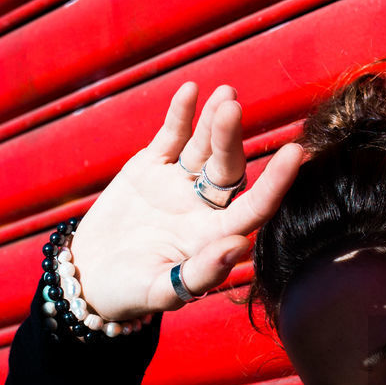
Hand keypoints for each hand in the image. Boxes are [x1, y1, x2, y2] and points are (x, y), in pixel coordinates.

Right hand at [68, 82, 303, 321]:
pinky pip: (170, 138)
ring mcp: (179, 185)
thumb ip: (201, 273)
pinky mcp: (151, 169)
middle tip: (232, 108)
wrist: (89, 277)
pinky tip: (191, 91)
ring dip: (214, 121)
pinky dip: (180, 115)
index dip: (277, 181)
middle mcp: (205, 207)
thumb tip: (240, 247)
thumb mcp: (160, 291)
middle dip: (230, 139)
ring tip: (227, 93)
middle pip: (227, 168)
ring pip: (203, 148)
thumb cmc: (129, 293)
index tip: (296, 152)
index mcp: (215, 236)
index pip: (256, 206)